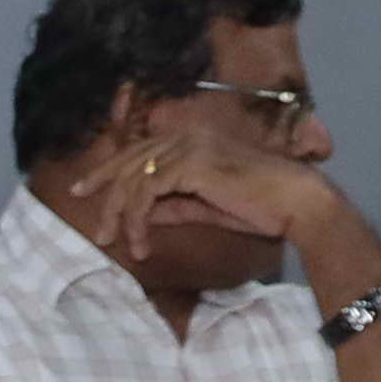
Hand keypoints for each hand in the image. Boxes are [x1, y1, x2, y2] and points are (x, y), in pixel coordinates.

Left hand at [64, 125, 380, 299]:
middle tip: (96, 227)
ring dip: (122, 216)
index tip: (84, 191)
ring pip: (133, 179)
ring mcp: (188, 147)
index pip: (137, 151)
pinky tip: (140, 243)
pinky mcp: (191, 165)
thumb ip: (172, 205)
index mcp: (190, 140)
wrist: (296, 203)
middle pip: (127, 162)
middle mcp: (185, 137)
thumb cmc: (259, 206)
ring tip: (118, 244)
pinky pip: (146, 193)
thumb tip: (140, 213)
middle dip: (103, 193)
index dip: (107, 171)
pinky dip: (137, 221)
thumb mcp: (204, 207)